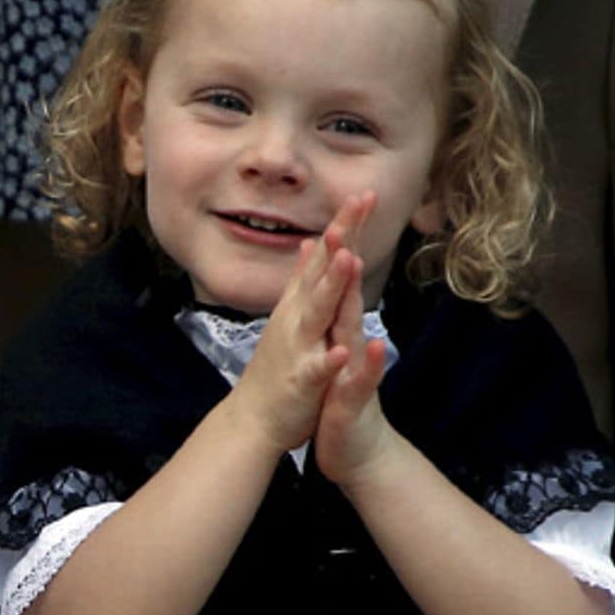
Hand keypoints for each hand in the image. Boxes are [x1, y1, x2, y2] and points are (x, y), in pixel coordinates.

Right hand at [226, 195, 371, 454]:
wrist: (253, 420)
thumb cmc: (278, 369)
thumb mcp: (290, 317)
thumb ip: (302, 282)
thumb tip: (307, 247)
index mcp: (299, 304)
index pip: (323, 257)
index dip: (342, 226)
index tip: (361, 195)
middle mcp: (296, 318)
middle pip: (321, 271)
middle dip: (339, 237)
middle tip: (357, 203)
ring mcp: (298, 347)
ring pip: (317, 312)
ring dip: (331, 286)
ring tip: (347, 258)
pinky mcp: (302, 381)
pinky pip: (317, 369)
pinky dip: (329, 360)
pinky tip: (343, 352)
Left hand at [313, 192, 399, 483]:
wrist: (355, 446)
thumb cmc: (337, 392)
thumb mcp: (328, 341)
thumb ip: (331, 302)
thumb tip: (328, 265)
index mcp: (338, 325)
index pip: (340, 274)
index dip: (343, 235)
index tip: (349, 195)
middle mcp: (351, 338)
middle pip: (351, 288)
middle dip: (350, 249)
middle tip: (354, 208)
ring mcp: (356, 365)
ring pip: (355, 327)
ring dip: (355, 296)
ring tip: (356, 263)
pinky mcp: (354, 397)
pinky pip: (362, 378)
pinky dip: (368, 363)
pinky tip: (374, 345)